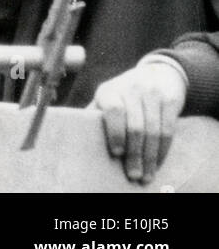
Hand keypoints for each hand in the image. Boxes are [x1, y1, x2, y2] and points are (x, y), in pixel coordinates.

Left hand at [92, 61, 187, 184]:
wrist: (156, 73)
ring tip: (146, 175)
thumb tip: (77, 138)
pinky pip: (168, 130)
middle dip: (134, 154)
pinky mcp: (170, 100)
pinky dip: (163, 150)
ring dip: (150, 157)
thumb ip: (97, 114)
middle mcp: (131, 88)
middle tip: (133, 175)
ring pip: (153, 131)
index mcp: (109, 90)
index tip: (116, 153)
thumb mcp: (108, 97)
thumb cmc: (125, 93)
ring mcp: (152, 93)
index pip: (113, 111)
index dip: (115, 132)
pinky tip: (158, 162)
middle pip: (135, 126)